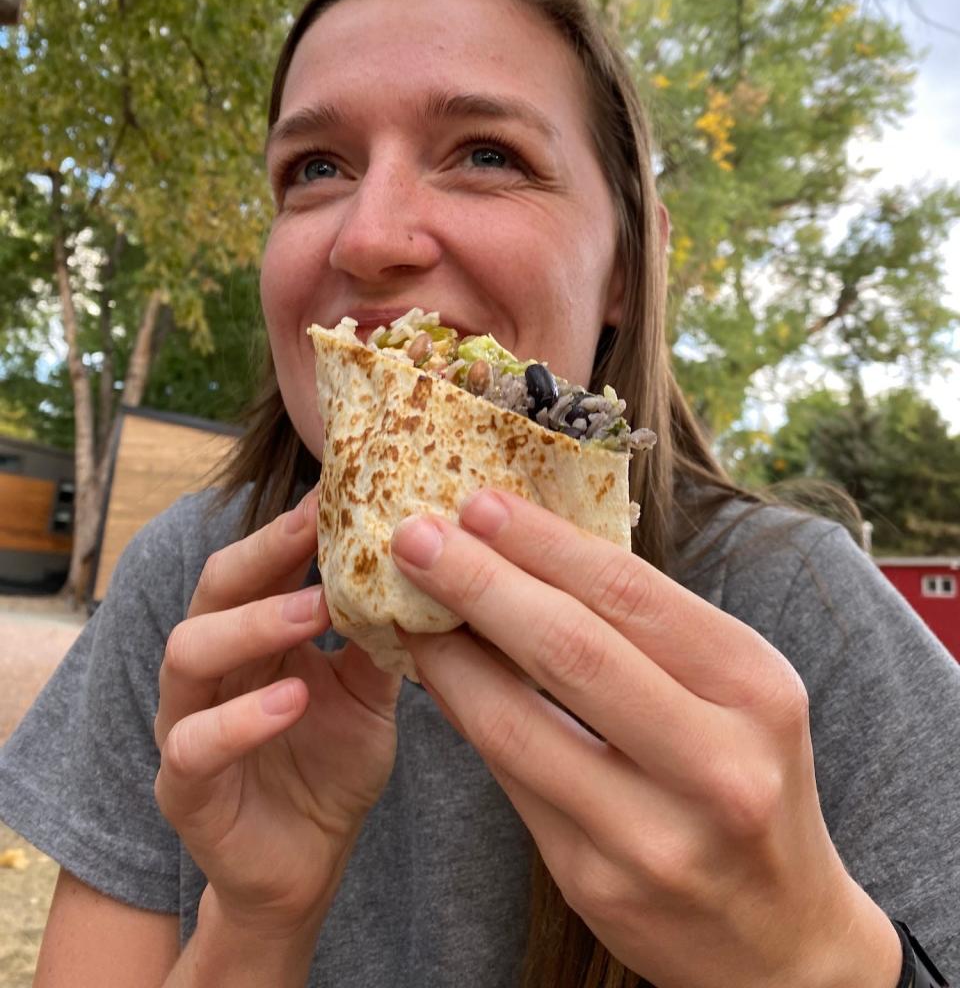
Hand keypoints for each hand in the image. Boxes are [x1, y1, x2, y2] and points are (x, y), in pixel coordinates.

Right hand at [154, 490, 401, 939]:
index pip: (259, 563)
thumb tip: (422, 565)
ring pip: (187, 654)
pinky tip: (292, 698)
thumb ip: (379, 636)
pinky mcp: (183, 789)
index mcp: (251, 635)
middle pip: (213, 588)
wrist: (308, 867)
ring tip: (312, 610)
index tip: (337, 491)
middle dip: (264, 553)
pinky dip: (242, 719)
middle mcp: (211, 668)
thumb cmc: (333, 765)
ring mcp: (186, 723)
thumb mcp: (369, 692)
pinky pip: (193, 746)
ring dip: (251, 624)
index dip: (292, 527)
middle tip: (319, 531)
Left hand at [391, 490, 901, 987]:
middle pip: (571, 649)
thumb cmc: (746, 778)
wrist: (780, 938)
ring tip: (407, 605)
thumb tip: (525, 554)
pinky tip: (440, 677)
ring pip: (518, 723)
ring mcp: (653, 833)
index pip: (631, 593)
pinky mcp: (596, 882)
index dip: (544, 542)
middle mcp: (716, 763)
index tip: (480, 503)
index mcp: (756, 688)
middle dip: (480, 582)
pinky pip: (510, 778)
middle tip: (417, 535)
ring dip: (449, 654)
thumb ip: (647, 633)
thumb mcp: (734, 693)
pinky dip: (466, 715)